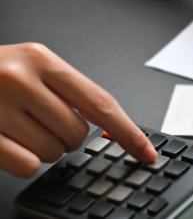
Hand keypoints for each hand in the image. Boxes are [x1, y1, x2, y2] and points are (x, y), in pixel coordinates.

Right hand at [0, 43, 156, 177]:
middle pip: (76, 132)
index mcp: (42, 59)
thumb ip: (66, 89)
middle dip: (67, 137)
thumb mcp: (30, 66)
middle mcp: (21, 78)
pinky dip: (24, 161)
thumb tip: (106, 124)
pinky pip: (26, 165)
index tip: (147, 152)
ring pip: (53, 152)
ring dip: (44, 148)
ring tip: (20, 126)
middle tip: (42, 121)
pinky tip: (9, 141)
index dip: (128, 132)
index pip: (100, 102)